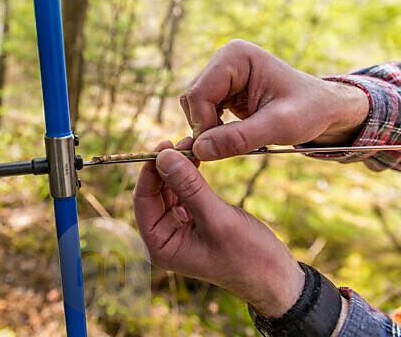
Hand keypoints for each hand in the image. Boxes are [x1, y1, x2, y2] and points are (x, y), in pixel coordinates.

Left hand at [133, 138, 304, 317]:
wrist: (275, 276)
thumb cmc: (248, 256)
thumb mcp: (217, 218)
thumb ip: (189, 186)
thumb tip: (164, 156)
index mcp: (160, 245)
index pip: (142, 201)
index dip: (150, 171)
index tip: (164, 145)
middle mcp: (163, 237)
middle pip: (153, 193)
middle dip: (166, 166)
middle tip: (183, 141)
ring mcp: (177, 229)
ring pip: (167, 189)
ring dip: (177, 167)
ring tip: (192, 145)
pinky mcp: (192, 221)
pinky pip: (182, 192)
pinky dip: (188, 175)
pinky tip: (197, 160)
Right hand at [180, 39, 368, 160]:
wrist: (324, 108)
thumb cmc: (309, 110)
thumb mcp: (278, 126)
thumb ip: (238, 138)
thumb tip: (199, 150)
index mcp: (235, 56)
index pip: (198, 94)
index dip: (203, 125)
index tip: (220, 149)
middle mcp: (224, 59)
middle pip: (191, 99)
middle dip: (204, 127)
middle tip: (228, 147)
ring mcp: (221, 73)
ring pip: (193, 107)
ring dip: (207, 129)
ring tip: (235, 141)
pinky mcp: (222, 89)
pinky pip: (201, 112)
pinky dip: (211, 128)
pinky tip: (232, 136)